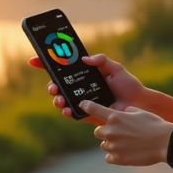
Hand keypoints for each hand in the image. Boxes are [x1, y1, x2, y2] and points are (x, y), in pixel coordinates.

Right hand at [27, 53, 145, 126]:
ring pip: (62, 100)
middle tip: (52, 87)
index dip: (46, 64)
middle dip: (51, 85)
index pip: (62, 68)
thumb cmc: (127, 84)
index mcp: (84, 74)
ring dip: (56, 100)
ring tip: (59, 99)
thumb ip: (101, 60)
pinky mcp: (87, 114)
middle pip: (58, 85)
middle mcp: (80, 87)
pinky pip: (73, 113)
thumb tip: (85, 59)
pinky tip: (66, 110)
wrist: (138, 103)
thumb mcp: (115, 68)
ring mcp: (82, 100)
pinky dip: (67, 112)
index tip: (34, 60)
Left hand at [80, 100, 172, 165]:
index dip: (86, 106)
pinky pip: (109, 157)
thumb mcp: (140, 112)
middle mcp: (111, 131)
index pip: (93, 109)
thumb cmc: (154, 125)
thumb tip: (122, 112)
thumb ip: (126, 111)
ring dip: (111, 144)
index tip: (82, 105)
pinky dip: (115, 156)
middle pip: (97, 132)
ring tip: (127, 143)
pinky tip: (126, 152)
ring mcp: (114, 146)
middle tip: (119, 132)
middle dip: (106, 131)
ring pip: (104, 145)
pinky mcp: (118, 159)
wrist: (165, 143)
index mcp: (115, 117)